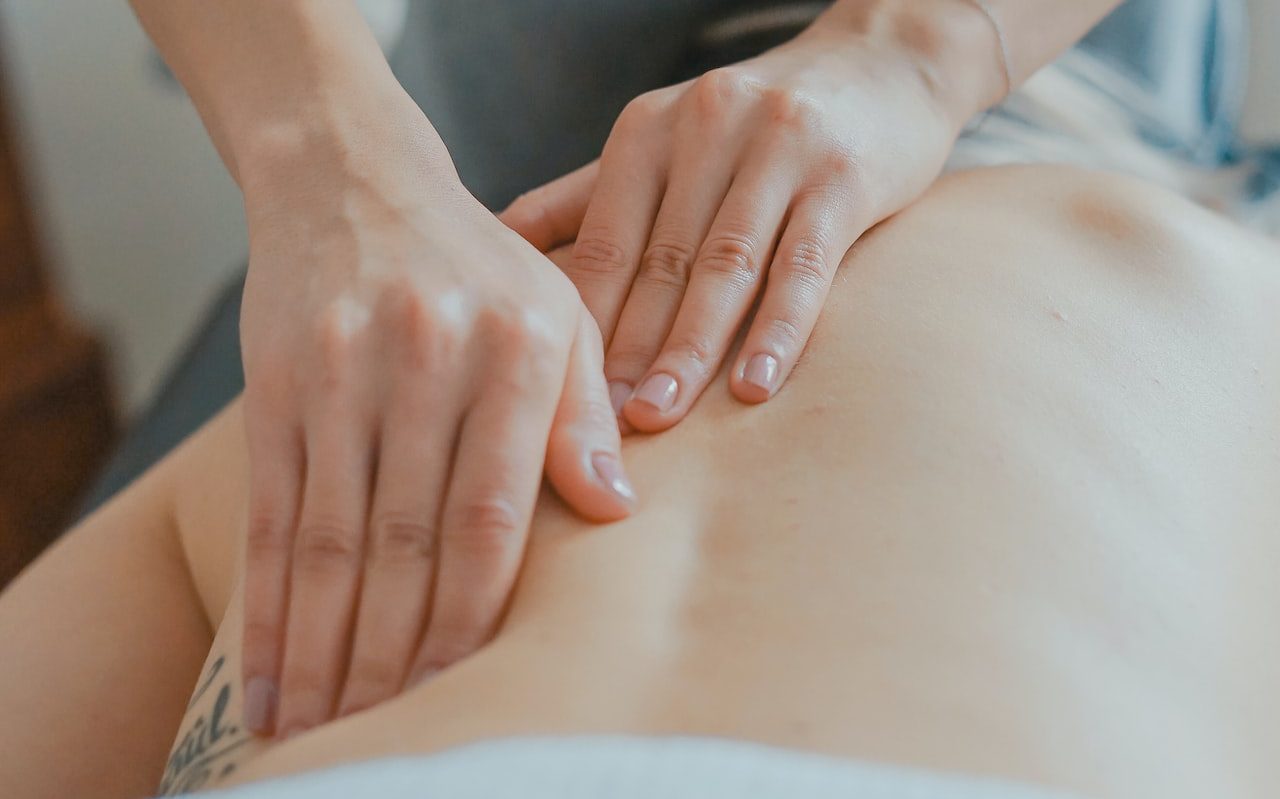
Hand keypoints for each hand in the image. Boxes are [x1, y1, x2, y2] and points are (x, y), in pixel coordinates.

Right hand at [236, 107, 634, 739]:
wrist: (354, 180)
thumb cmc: (480, 266)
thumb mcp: (559, 315)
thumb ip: (584, 414)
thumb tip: (616, 513)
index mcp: (515, 351)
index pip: (492, 515)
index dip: (473, 617)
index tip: (465, 693)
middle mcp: (425, 361)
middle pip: (405, 543)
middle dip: (394, 657)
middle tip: (387, 738)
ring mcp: (340, 373)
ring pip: (330, 542)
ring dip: (324, 651)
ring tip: (320, 732)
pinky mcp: (275, 385)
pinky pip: (271, 515)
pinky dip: (267, 606)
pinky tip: (268, 675)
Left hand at [501, 20, 959, 430]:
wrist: (882, 63)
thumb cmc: (759, 123)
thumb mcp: (665, 140)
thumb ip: (586, 195)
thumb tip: (496, 242)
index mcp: (649, 131)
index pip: (603, 241)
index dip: (580, 321)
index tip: (556, 395)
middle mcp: (706, 130)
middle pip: (659, 261)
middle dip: (626, 349)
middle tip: (600, 426)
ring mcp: (778, 149)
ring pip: (725, 266)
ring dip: (689, 348)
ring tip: (660, 415)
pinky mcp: (843, 176)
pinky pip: (804, 263)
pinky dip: (779, 328)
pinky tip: (756, 386)